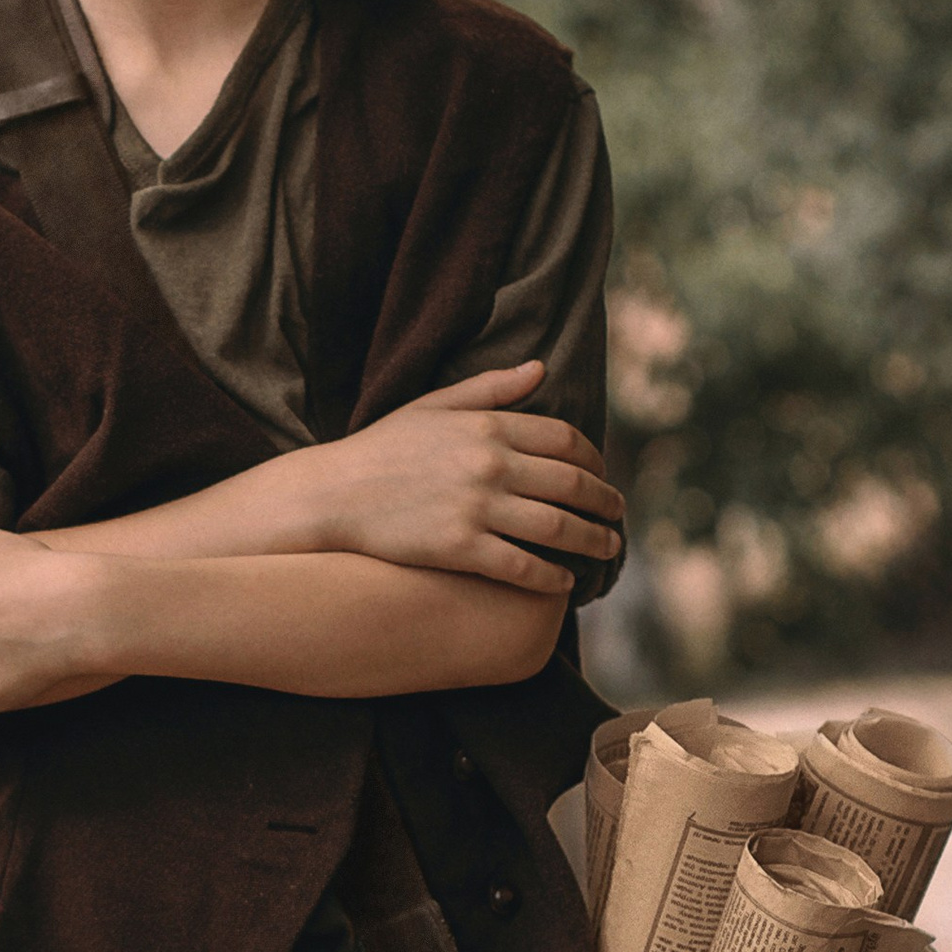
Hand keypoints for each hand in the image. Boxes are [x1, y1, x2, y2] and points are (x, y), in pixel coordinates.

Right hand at [318, 360, 623, 589]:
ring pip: (557, 528)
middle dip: (605, 502)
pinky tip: (564, 582)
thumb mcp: (435, 406)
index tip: (602, 475)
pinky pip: (522, 566)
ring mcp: (477, 508)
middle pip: (572, 484)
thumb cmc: (382, 449)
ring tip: (607, 549)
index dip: (594, 460)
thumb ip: (491, 388)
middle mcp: (490, 465)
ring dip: (592, 541)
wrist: (332, 494)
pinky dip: (551, 576)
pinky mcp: (460, 548)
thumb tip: (540, 369)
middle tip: (619, 516)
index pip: (565, 440)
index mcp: (488, 426)